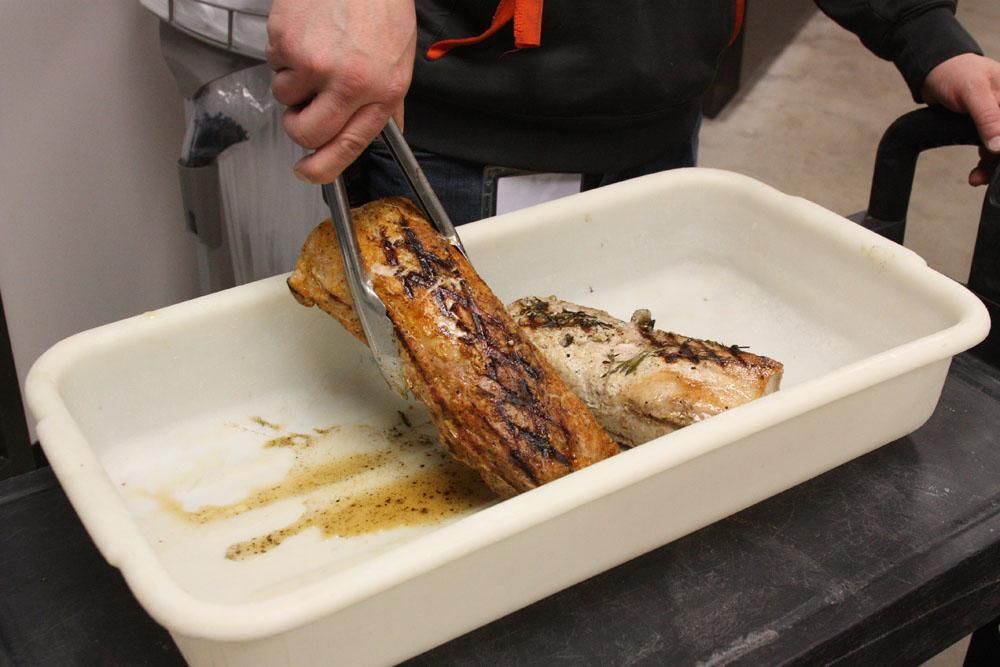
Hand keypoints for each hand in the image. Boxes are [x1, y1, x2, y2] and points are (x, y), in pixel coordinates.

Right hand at [267, 0, 416, 182]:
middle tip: (304, 108)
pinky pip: (274, 63)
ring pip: (284, 97)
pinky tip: (306, 32)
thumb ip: (388, 101)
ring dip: (293, 81)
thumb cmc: (382, 6)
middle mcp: (348, 83)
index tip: (308, 172)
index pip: (347, 145)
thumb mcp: (400, 60)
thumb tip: (385, 133)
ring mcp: (315, 62)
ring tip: (314, 51)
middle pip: (306, 132)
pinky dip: (284, 52)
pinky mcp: (287, 41)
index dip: (323, 168)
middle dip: (298, 127)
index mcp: (380, 91)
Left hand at [922, 53, 999, 185]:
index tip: (997, 165)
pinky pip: (993, 150)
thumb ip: (989, 117)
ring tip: (976, 179)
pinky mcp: (988, 129)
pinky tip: (976, 174)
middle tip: (982, 179)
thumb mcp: (974, 92)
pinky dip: (985, 163)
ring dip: (991, 167)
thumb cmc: (956, 75)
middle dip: (998, 163)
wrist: (935, 74)